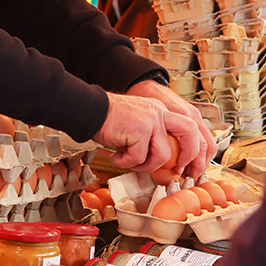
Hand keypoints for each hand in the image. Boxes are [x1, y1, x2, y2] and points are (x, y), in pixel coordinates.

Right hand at [93, 90, 210, 176]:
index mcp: (160, 110)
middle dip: (190, 158)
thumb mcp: (139, 124)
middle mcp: (159, 112)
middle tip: (180, 173)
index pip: (189, 128)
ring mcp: (150, 120)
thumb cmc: (110, 120)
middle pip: (191, 133)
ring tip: (130, 162)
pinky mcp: (139, 129)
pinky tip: (116, 156)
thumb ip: (154, 136)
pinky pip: (139, 157)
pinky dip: (126, 162)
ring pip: (163, 155)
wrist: (89, 109)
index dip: (193, 151)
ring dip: (146, 166)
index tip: (186, 167)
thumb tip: (168, 164)